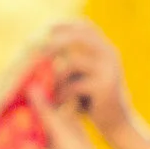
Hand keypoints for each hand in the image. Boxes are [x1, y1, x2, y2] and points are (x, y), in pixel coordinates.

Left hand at [39, 21, 149, 148]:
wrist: (117, 123)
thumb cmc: (91, 98)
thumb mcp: (80, 74)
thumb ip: (67, 58)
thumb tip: (37, 43)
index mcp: (105, 47)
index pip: (83, 26)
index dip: (62, 25)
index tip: (42, 31)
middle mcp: (110, 53)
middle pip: (76, 38)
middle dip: (52, 44)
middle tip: (32, 53)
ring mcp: (109, 69)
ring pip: (71, 63)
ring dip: (53, 77)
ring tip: (47, 90)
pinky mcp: (105, 88)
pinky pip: (74, 85)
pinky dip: (61, 94)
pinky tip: (57, 103)